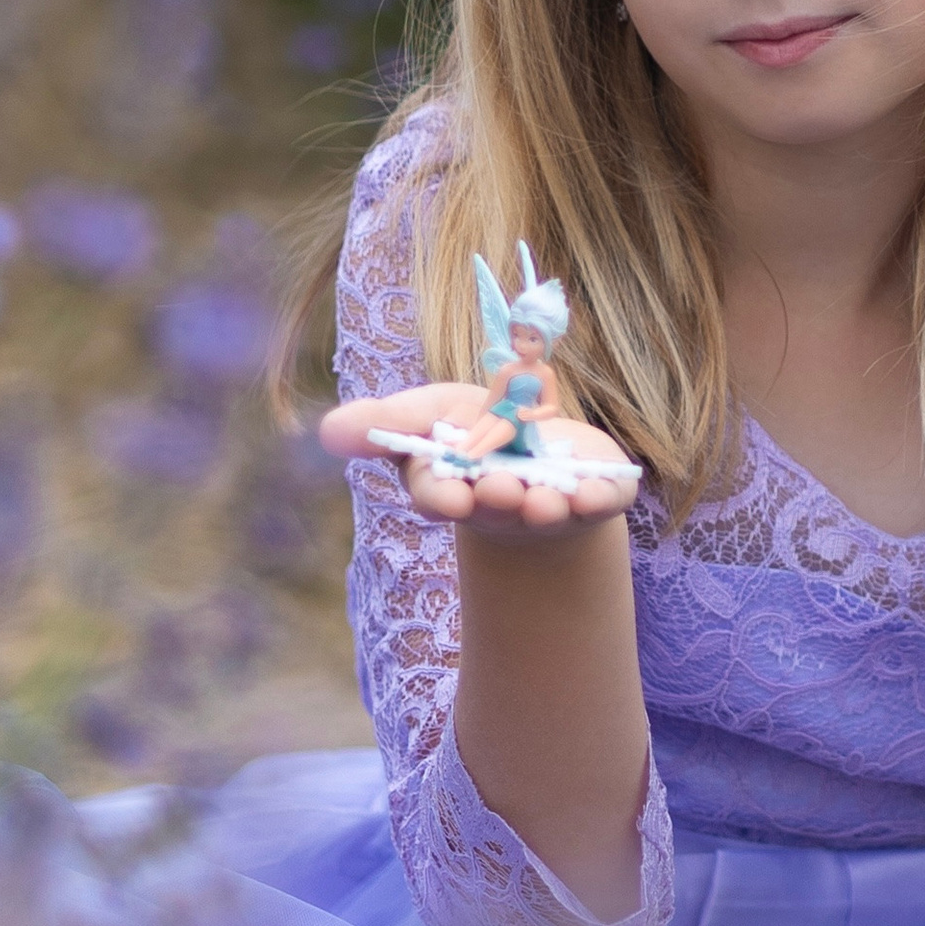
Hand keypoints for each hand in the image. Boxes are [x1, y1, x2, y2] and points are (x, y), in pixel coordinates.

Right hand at [319, 381, 638, 532]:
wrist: (548, 458)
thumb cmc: (478, 432)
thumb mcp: (431, 415)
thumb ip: (387, 422)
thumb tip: (325, 432)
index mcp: (454, 485)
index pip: (437, 493)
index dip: (440, 494)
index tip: (449, 494)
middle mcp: (499, 505)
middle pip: (492, 504)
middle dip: (495, 497)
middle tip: (499, 488)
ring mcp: (548, 505)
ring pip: (543, 510)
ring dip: (542, 506)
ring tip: (545, 500)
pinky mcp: (595, 498)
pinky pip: (599, 502)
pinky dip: (598, 499)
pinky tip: (594, 494)